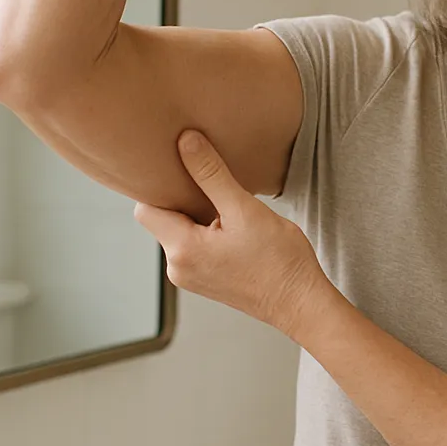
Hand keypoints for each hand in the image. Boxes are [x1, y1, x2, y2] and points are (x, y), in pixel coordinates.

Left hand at [133, 130, 334, 337]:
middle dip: (183, 200)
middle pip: (161, 220)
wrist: (301, 303)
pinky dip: (207, 232)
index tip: (183, 171)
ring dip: (198, 216)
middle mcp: (177, 268)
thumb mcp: (244, 209)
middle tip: (214, 188)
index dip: (160, 186)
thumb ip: (211, 174)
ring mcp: (190, 277)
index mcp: (181, 250)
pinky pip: (193, 247)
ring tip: (229, 211)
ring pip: (179, 233)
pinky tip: (234, 229)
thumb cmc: (279, 261)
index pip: (145, 208)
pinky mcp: (204, 281)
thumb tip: (185, 141)